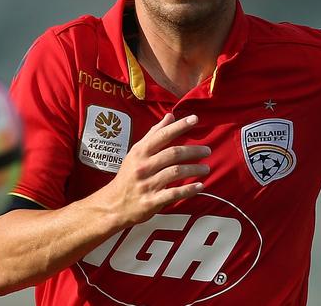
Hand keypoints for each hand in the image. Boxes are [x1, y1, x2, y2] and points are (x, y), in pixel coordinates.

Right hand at [96, 113, 210, 227]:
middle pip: (172, 154)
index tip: (195, 119)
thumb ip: (154, 134)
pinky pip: (173, 193)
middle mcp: (143, 166)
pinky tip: (200, 186)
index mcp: (140, 152)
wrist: (113, 205)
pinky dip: (188, 190)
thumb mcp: (136, 152)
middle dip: (193, 151)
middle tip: (207, 150)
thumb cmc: (128, 176)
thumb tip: (170, 116)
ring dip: (194, 169)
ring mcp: (147, 184)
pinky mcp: (151, 201)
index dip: (180, 126)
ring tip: (206, 168)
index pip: (162, 135)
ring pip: (175, 172)